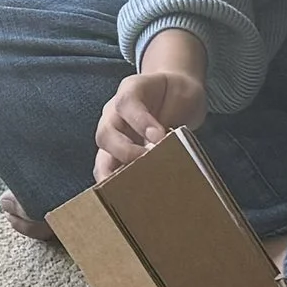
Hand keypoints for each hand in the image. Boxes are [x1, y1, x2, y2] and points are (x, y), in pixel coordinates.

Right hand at [93, 62, 205, 181]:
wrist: (176, 93)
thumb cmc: (179, 94)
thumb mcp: (184, 95)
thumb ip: (173, 115)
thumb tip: (162, 144)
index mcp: (131, 90)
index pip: (127, 103)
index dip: (141, 122)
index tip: (160, 136)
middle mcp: (114, 113)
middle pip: (106, 132)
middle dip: (124, 151)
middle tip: (147, 162)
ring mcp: (113, 135)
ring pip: (102, 155)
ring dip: (115, 174)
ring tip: (131, 189)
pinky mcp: (117, 154)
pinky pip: (109, 170)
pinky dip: (116, 183)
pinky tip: (129, 196)